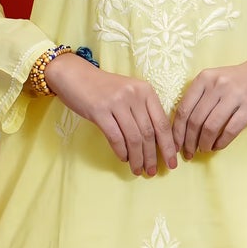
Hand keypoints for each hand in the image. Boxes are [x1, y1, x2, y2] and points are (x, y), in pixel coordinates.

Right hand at [42, 52, 177, 175]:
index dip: (168, 146)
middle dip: (152, 156)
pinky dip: (121, 151)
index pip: (162, 123)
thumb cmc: (104, 88)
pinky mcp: (99, 111)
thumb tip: (155, 143)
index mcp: (146, 91)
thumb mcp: (129, 93)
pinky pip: (115, 137)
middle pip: (149, 133)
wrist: (75, 75)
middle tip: (152, 171)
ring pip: (134, 138)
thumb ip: (143, 112)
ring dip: (137, 158)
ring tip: (138, 170)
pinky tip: (124, 159)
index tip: (172, 163)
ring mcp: (116, 102)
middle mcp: (134, 95)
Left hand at [171, 42, 246, 155]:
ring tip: (204, 149)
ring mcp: (234, 95)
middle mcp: (217, 85)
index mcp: (204, 78)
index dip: (176, 131)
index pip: (183, 109)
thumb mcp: (215, 80)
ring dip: (204, 143)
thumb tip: (182, 128)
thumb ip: (199, 98)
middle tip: (189, 152)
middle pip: (195, 120)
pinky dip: (221, 142)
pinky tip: (218, 146)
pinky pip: (230, 130)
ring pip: (210, 127)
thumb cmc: (238, 79)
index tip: (175, 145)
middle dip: (189, 141)